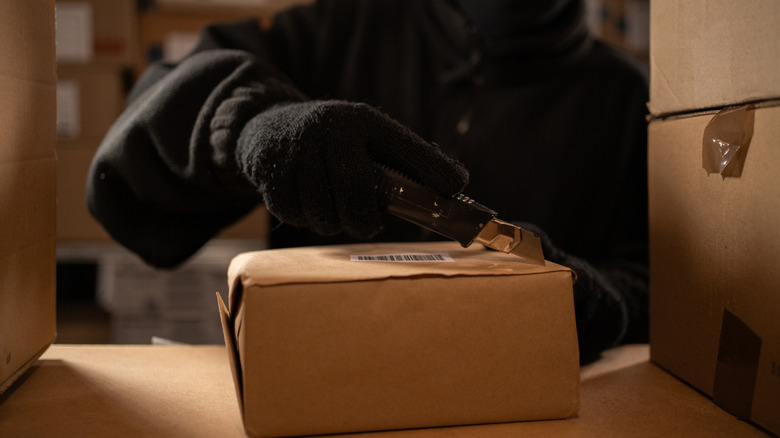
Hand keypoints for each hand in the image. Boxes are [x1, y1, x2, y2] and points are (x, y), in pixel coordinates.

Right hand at [236, 100, 468, 237]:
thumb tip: (454, 185)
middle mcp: (329, 131)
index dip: (432, 169)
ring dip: (332, 223)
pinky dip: (304, 220)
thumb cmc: (332, 141)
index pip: (404, 146)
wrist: (266, 126)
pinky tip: (306, 204)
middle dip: (364, 222)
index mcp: (361, 121)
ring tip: (332, 210)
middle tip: (367, 225)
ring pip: (324, 215)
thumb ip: (405, 160)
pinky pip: (295, 217)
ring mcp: (297, 151)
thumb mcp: (366, 137)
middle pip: (357, 195)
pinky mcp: (271, 173)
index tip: (454, 190)